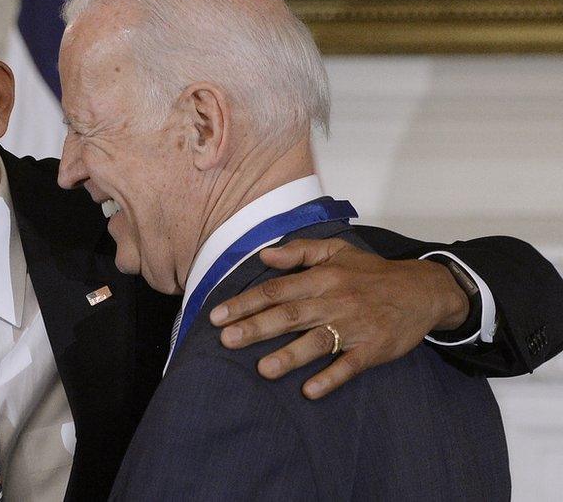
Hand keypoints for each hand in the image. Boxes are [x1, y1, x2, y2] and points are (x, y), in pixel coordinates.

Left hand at [208, 238, 469, 398]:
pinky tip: (310, 390)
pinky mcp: (374, 348)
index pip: (276, 291)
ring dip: (290, 356)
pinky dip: (331, 377)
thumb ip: (299, 251)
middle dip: (256, 328)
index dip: (246, 303)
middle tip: (226, 340)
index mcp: (322, 278)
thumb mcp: (337, 251)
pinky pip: (350, 365)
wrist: (424, 290)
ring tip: (262, 369)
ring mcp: (355, 326)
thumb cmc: (372, 272)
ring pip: (317, 342)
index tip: (217, 315)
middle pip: (290, 315)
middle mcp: (334, 301)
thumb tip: (264, 254)